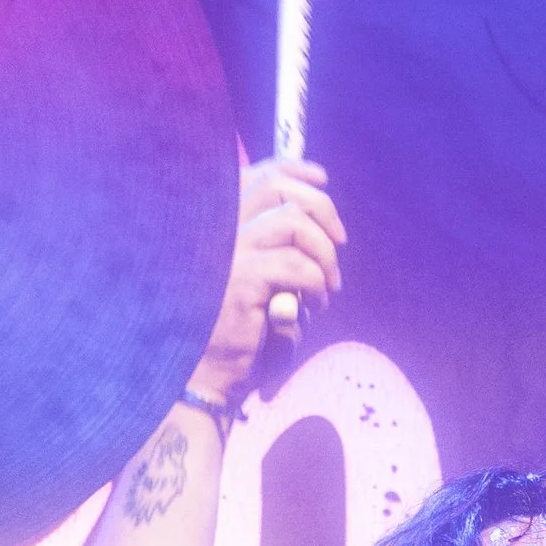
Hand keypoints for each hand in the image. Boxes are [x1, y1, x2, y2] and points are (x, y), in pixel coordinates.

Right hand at [189, 157, 344, 402]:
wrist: (206, 377)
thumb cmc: (237, 331)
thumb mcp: (257, 280)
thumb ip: (273, 246)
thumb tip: (312, 214)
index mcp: (217, 227)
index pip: (253, 175)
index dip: (291, 168)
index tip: (321, 178)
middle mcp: (217, 232)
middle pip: (278, 189)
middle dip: (322, 209)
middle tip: (339, 243)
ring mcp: (226, 254)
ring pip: (294, 223)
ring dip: (324, 254)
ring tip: (325, 288)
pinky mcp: (242, 281)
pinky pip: (298, 267)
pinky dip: (317, 284)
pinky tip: (314, 306)